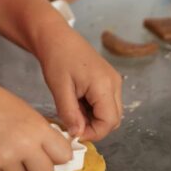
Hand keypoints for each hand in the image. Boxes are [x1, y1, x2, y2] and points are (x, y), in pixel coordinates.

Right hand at [0, 79, 73, 170]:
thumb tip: (50, 151)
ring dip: (13, 170)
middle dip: (37, 168)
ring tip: (0, 151)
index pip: (63, 155)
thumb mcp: (23, 111)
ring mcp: (5, 160)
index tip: (49, 154)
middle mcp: (25, 147)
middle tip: (25, 158)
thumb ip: (38, 132)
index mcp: (38, 129)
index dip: (56, 155)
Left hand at [34, 24, 122, 142]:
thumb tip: (77, 134)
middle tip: (72, 123)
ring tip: (72, 109)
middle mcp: (115, 83)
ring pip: (111, 112)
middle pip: (114, 119)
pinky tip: (77, 102)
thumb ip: (70, 114)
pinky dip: (94, 109)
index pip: (109, 121)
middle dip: (94, 127)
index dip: (93, 133)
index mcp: (104, 84)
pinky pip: (107, 102)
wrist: (55, 36)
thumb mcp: (59, 88)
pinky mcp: (108, 79)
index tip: (74, 132)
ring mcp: (113, 80)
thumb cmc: (56, 58)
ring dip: (93, 118)